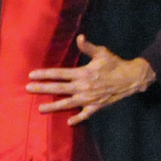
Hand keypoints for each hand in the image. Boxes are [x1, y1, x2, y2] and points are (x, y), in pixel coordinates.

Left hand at [27, 35, 154, 124]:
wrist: (132, 78)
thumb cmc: (115, 64)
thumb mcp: (102, 53)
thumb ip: (88, 47)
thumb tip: (80, 37)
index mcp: (82, 73)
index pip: (59, 74)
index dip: (44, 74)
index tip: (31, 75)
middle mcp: (83, 87)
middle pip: (59, 88)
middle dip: (42, 88)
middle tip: (28, 89)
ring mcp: (89, 98)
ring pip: (67, 103)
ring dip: (53, 106)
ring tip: (40, 108)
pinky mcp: (96, 106)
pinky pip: (85, 114)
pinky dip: (78, 119)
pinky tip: (69, 122)